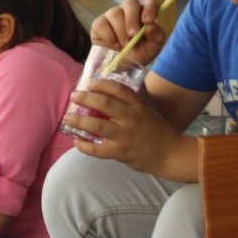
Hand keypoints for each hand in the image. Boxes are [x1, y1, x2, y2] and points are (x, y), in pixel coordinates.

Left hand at [62, 78, 180, 172]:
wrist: (170, 153)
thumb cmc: (155, 130)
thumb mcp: (145, 110)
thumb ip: (128, 102)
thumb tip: (102, 94)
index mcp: (138, 105)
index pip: (118, 88)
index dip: (101, 84)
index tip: (90, 83)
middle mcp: (131, 117)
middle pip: (104, 103)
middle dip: (85, 98)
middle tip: (74, 97)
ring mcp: (125, 135)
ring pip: (97, 125)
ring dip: (78, 120)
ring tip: (67, 118)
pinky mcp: (121, 152)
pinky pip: (98, 149)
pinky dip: (84, 146)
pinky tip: (77, 141)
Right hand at [90, 0, 165, 66]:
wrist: (121, 68)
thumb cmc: (138, 55)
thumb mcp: (152, 49)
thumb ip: (156, 36)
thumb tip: (150, 26)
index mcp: (143, 14)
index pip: (149, 3)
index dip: (149, 9)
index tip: (148, 21)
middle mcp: (128, 12)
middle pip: (130, 3)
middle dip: (132, 18)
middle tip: (132, 35)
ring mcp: (112, 16)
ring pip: (115, 13)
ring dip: (120, 31)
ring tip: (124, 46)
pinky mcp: (99, 24)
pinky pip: (102, 24)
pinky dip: (109, 36)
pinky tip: (113, 46)